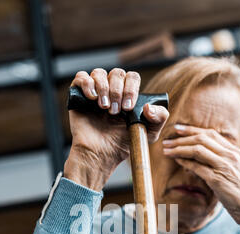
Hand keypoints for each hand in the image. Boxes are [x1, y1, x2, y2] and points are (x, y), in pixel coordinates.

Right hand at [64, 68, 168, 190]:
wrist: (101, 154)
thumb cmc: (122, 144)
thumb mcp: (150, 133)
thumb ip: (160, 117)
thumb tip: (149, 106)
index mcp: (127, 95)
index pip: (132, 77)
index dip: (131, 88)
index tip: (128, 107)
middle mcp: (112, 90)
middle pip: (117, 73)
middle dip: (118, 91)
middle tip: (115, 111)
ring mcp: (95, 92)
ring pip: (99, 73)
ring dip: (103, 88)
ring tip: (104, 108)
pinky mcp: (79, 96)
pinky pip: (81, 77)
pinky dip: (87, 84)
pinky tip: (91, 98)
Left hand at [162, 124, 239, 233]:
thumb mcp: (235, 171)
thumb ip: (221, 161)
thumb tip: (200, 157)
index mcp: (235, 152)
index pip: (211, 134)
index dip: (192, 130)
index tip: (178, 129)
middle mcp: (231, 156)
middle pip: (202, 139)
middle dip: (181, 138)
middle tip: (167, 141)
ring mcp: (224, 167)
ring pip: (198, 150)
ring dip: (179, 149)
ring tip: (167, 150)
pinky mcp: (217, 180)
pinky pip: (197, 167)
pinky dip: (185, 162)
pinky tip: (177, 161)